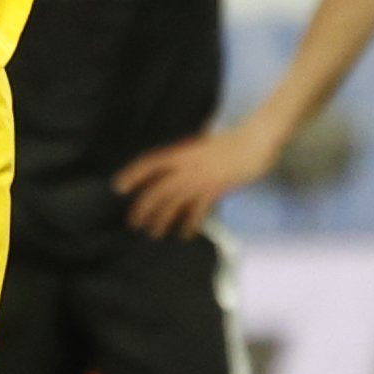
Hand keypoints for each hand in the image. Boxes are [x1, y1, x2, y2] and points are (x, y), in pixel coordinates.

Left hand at [113, 123, 280, 238]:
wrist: (254, 142)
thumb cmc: (232, 139)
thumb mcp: (205, 142)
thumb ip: (192, 151)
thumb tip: (183, 156)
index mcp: (183, 151)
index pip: (150, 163)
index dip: (133, 174)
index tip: (118, 187)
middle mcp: (187, 167)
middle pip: (157, 189)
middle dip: (143, 207)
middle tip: (134, 222)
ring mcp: (200, 179)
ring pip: (173, 203)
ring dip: (162, 220)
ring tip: (154, 233)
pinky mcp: (215, 190)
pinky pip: (196, 211)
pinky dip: (189, 224)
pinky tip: (185, 234)